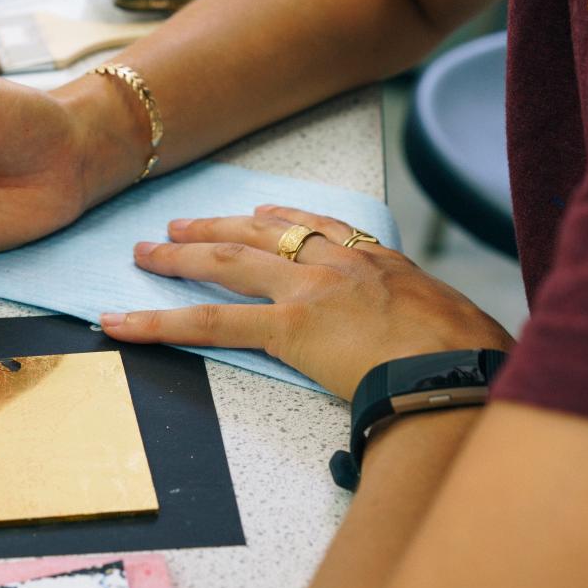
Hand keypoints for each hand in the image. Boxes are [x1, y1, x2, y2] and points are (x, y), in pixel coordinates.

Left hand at [100, 205, 513, 400]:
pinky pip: (209, 322)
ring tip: (144, 255)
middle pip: (260, 235)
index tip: (257, 214)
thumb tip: (425, 339)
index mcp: (375, 259)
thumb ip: (419, 319)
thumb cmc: (466, 356)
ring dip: (179, 257)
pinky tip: (122, 322)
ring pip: (227, 263)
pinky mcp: (288, 327)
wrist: (461, 372)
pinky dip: (157, 322)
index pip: (317, 226)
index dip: (279, 219)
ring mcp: (308, 290)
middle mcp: (336, 263)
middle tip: (178, 228)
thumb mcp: (449, 321)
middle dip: (214, 228)